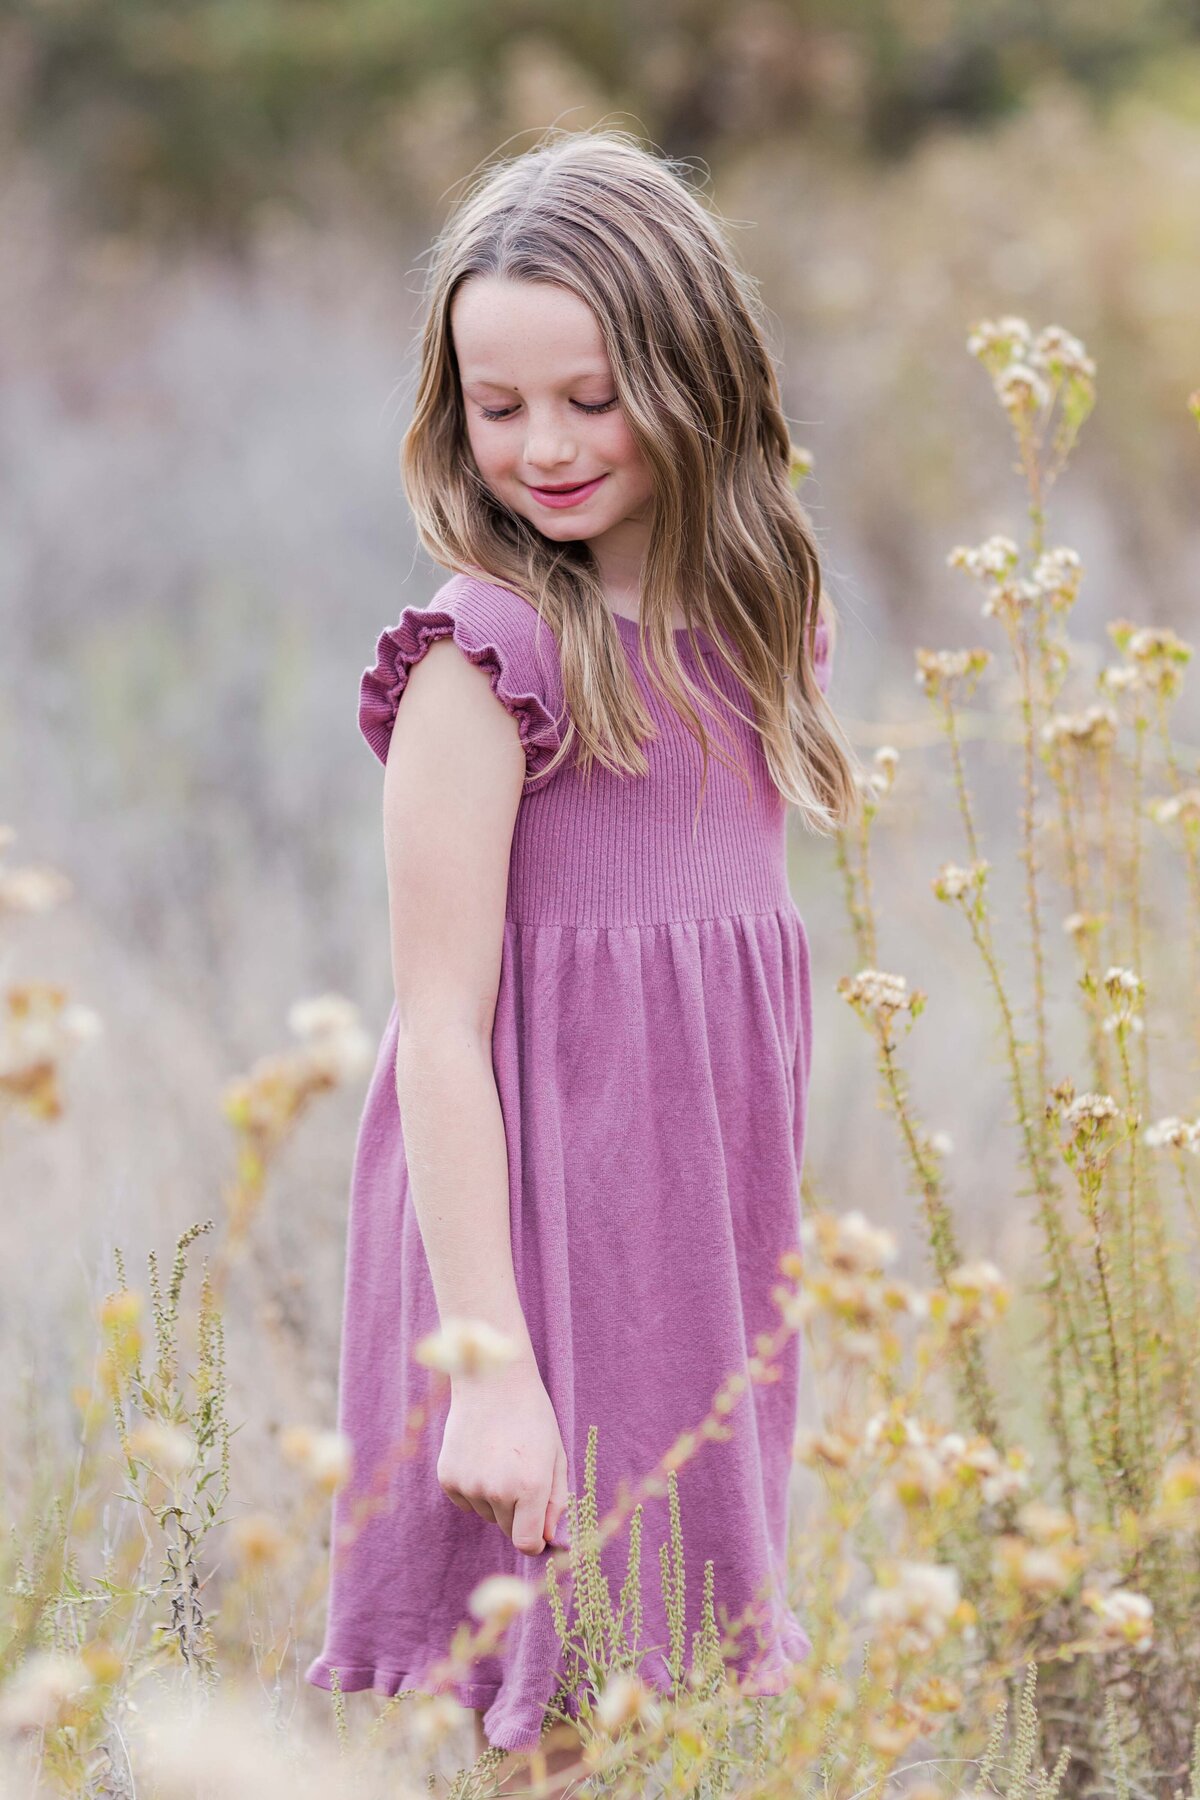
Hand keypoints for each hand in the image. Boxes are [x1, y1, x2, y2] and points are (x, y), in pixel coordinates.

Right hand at [436, 1360, 568, 1555]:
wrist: (492, 1380)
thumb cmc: (532, 1416)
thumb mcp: (555, 1456)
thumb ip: (555, 1502)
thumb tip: (546, 1538)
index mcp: (530, 1487)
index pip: (526, 1543)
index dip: (533, 1541)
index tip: (536, 1532)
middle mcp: (497, 1491)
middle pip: (507, 1528)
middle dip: (517, 1512)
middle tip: (519, 1474)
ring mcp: (469, 1485)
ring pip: (486, 1513)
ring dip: (494, 1498)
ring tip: (499, 1458)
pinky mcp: (447, 1478)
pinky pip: (465, 1500)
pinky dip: (473, 1487)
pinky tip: (479, 1455)